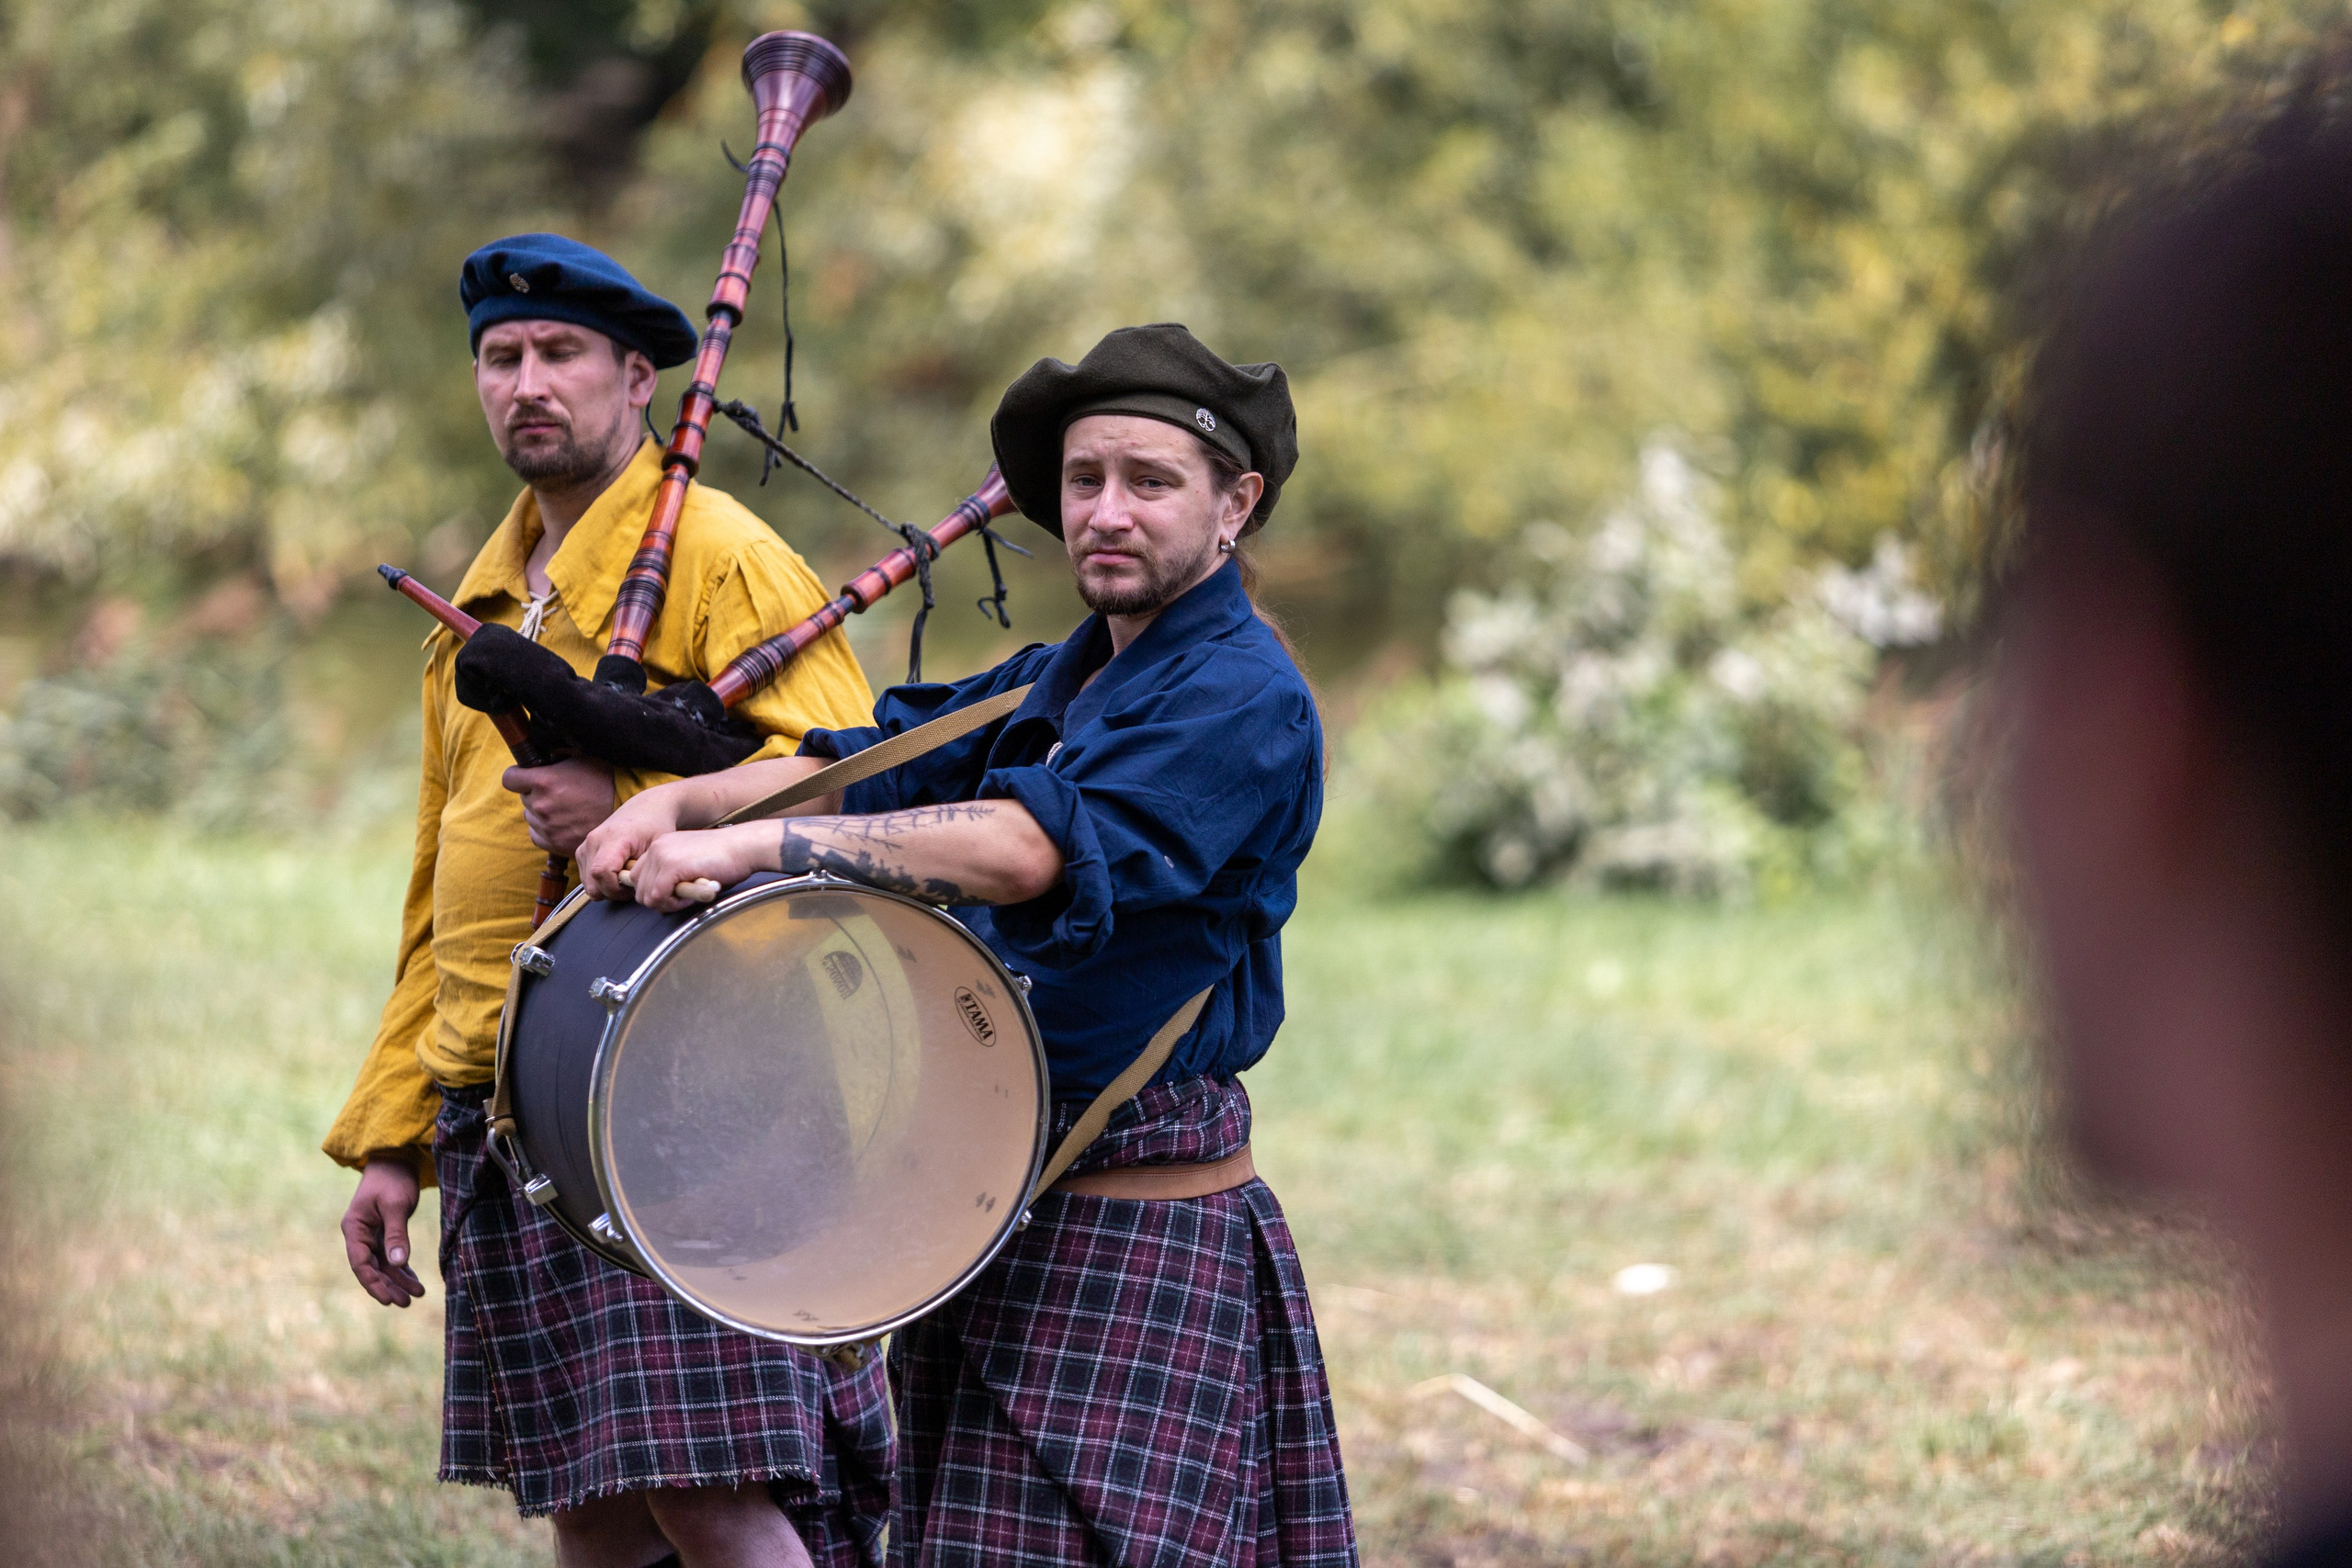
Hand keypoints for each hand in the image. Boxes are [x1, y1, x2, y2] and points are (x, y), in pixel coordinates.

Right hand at [342, 1155, 425, 1306]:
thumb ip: (396, 1234)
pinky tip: (414, 1281)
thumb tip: (397, 1264)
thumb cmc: (393, 1179)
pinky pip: (390, 1257)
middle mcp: (359, 1235)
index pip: (361, 1264)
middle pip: (371, 1269)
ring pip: (382, 1265)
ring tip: (417, 1294)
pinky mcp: (383, 1233)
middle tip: (407, 1302)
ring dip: (398, 1280)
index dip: (374, 1284)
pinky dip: (402, 1269)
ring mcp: (371, 1235)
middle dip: (388, 1287)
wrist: (395, 1159)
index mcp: (354, 1229)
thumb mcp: (395, 1206)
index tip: (390, 1299)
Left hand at [502, 757, 614, 857]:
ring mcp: (547, 827)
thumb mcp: (580, 758)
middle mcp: (541, 805)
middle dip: (536, 793)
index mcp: (544, 781)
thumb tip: (542, 756)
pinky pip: (537, 835)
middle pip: (524, 798)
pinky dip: (545, 830)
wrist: (625, 810)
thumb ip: (555, 757)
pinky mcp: (554, 844)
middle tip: (559, 792)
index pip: (509, 778)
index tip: (527, 777)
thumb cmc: (605, 781)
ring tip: (565, 808)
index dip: (518, 776)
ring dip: (541, 812)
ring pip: (530, 817)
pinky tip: (564, 823)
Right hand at [579, 785, 688, 899]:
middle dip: (612, 892)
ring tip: (625, 878)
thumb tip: (637, 890)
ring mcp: (585, 846)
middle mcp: (593, 841)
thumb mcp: (657, 847)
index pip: (601, 872)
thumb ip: (644, 869)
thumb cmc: (654, 828)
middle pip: (592, 883)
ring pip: (588, 885)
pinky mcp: (582, 852)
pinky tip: (617, 874)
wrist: (645, 810)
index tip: (632, 887)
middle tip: (631, 886)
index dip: (615, 888)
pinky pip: (587, 880)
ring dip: (606, 889)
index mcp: (612, 837)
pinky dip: (601, 883)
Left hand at [627, 823, 776, 911]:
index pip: (638, 877)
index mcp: (661, 845)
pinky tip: (692, 896)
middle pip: (638, 888)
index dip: (655, 892)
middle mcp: (657, 847)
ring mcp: (662, 855)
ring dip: (667, 904)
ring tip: (689, 897)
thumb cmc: (727, 859)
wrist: (745, 846)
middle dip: (659, 901)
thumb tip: (658, 899)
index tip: (677, 894)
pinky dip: (674, 903)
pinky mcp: (672, 866)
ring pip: (646, 896)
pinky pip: (659, 896)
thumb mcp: (692, 865)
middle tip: (683, 899)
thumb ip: (673, 877)